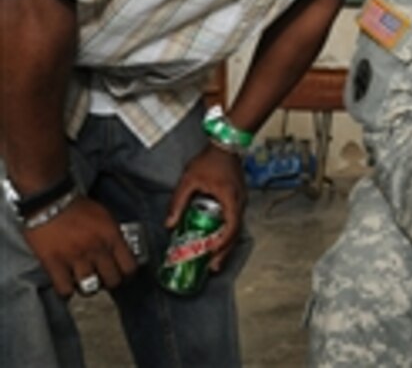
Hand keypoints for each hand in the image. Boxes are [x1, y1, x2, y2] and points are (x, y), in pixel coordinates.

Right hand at [23, 196, 137, 297]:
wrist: (50, 201)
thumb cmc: (79, 208)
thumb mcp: (106, 217)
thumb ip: (114, 236)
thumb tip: (122, 252)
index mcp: (112, 237)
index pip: (130, 267)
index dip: (128, 275)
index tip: (124, 275)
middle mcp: (97, 249)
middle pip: (112, 280)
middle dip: (109, 282)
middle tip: (103, 279)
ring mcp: (75, 258)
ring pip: (90, 288)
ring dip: (89, 288)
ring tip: (85, 282)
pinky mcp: (54, 264)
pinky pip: (65, 290)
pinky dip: (66, 291)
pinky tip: (67, 284)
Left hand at [166, 145, 246, 270]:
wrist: (226, 145)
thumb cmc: (209, 160)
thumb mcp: (189, 180)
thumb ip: (178, 202)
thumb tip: (169, 224)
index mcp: (231, 199)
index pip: (231, 227)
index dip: (222, 243)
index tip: (211, 254)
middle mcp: (240, 203)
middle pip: (235, 233)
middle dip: (224, 252)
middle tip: (213, 267)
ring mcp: (241, 201)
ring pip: (236, 228)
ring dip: (226, 244)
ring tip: (214, 259)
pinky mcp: (238, 199)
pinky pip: (235, 221)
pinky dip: (227, 233)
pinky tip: (217, 239)